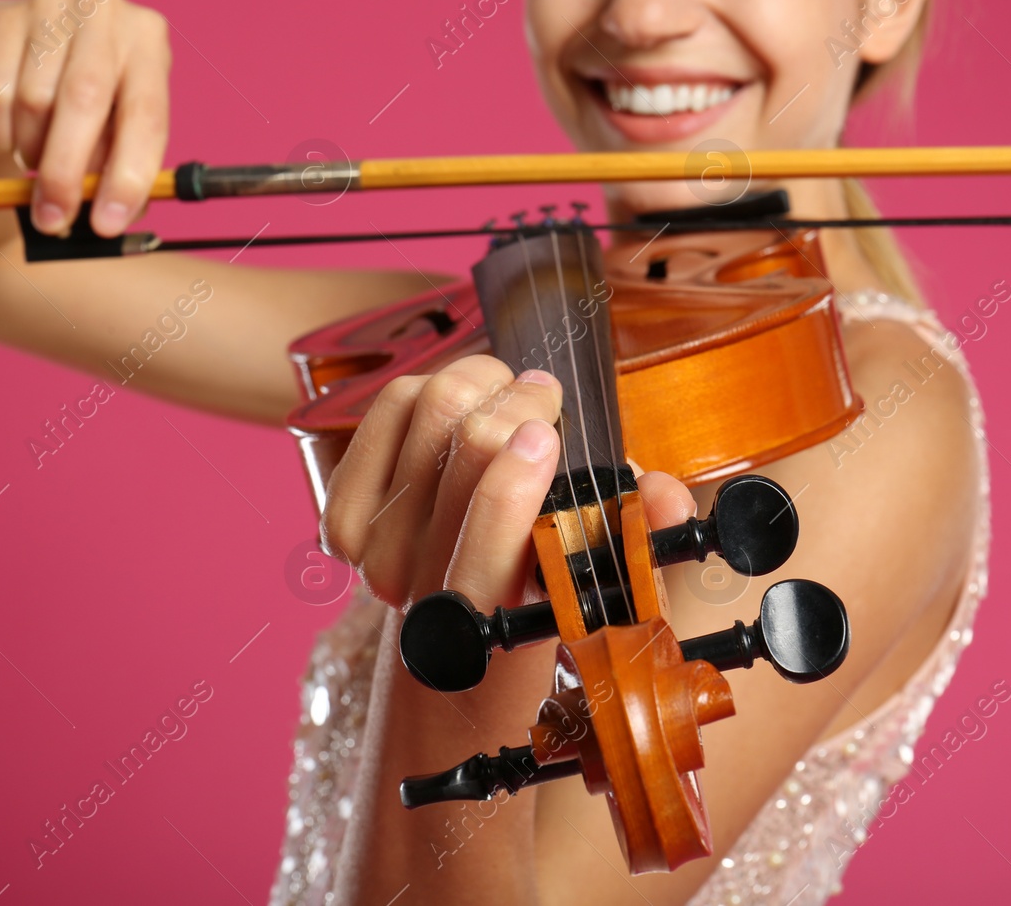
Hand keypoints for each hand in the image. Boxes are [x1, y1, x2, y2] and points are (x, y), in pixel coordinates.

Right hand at [0, 0, 169, 236]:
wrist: (19, 66)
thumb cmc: (82, 112)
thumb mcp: (113, 137)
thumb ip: (114, 175)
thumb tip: (109, 221)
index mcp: (149, 42)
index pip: (146, 113)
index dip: (128, 175)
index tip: (107, 224)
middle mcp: (104, 11)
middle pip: (85, 99)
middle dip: (67, 172)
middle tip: (55, 219)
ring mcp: (48, 5)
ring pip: (34, 101)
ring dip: (32, 150)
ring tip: (38, 158)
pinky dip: (0, 132)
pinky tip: (10, 133)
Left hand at [320, 354, 697, 613]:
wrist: (458, 628)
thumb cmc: (539, 584)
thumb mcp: (602, 571)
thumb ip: (643, 532)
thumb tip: (666, 496)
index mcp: (490, 613)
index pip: (494, 524)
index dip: (521, 468)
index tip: (548, 432)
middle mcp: (422, 587)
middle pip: (466, 441)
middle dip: (518, 400)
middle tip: (545, 396)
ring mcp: (373, 552)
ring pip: (426, 407)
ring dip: (479, 382)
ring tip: (507, 394)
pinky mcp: (343, 513)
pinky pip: (389, 406)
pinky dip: (428, 386)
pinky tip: (459, 403)